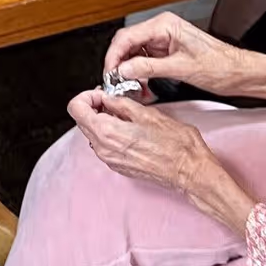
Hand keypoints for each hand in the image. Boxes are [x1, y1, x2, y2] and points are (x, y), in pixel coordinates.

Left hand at [68, 90, 256, 234]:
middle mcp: (103, 149)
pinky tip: (130, 129)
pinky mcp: (119, 167)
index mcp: (107, 132)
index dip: (87, 96)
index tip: (101, 93)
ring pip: (92, 133)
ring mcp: (110, 160)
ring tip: (125, 114)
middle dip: (94, 106)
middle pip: (82, 121)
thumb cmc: (176, 145)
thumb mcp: (147, 113)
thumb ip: (120, 103)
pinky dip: (110, 134)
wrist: (190, 172)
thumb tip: (106, 97)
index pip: (75, 108)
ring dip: (103, 120)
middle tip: (113, 100)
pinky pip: (104, 146)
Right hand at [103, 11, 248, 96]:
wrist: (240, 74)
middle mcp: (162, 30)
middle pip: (127, 45)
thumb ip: (149, 67)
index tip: (110, 74)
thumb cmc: (221, 66)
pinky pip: (145, 62)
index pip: (127, 38)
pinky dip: (140, 75)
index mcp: (165, 25)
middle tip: (116, 83)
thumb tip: (124, 70)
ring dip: (130, 73)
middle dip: (120, 65)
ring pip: (134, 55)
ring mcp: (164, 41)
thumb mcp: (182, 68)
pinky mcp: (167, 53)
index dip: (114, 57)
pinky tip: (142, 88)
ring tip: (132, 90)